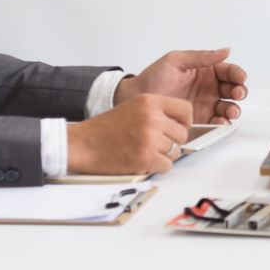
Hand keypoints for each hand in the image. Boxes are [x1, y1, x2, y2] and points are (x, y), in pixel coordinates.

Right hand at [67, 93, 191, 174]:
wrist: (83, 144)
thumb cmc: (105, 129)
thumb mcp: (134, 107)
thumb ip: (157, 112)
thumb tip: (181, 125)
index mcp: (150, 101)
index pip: (186, 110)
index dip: (184, 122)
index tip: (176, 129)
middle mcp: (152, 117)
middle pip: (182, 134)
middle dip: (172, 142)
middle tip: (155, 144)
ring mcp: (149, 138)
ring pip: (176, 151)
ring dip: (164, 156)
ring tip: (145, 152)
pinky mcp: (145, 158)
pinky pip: (167, 166)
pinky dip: (157, 167)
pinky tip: (143, 161)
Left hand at [118, 48, 247, 122]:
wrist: (135, 99)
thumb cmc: (152, 78)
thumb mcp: (175, 60)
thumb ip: (201, 57)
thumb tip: (225, 50)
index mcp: (205, 71)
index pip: (228, 71)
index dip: (237, 74)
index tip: (240, 78)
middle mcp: (208, 88)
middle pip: (232, 89)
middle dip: (239, 91)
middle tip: (236, 94)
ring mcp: (205, 104)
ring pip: (228, 106)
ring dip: (233, 108)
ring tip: (229, 110)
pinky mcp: (200, 120)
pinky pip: (217, 122)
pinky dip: (223, 122)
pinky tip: (221, 121)